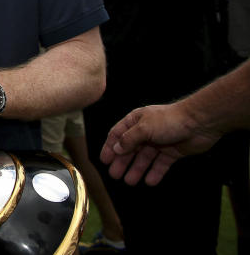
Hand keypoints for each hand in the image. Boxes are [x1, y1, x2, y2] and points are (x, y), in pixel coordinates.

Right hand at [100, 103, 219, 185]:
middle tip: (115, 175)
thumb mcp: (144, 128)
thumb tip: (116, 149)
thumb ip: (129, 139)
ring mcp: (159, 142)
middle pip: (130, 149)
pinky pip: (160, 164)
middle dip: (122, 162)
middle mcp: (146, 132)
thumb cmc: (170, 120)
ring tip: (129, 182)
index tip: (104, 161)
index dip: (110, 148)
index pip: (118, 135)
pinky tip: (149, 182)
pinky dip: (155, 173)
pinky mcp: (172, 152)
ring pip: (144, 158)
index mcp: (136, 121)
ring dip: (136, 170)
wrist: (199, 122)